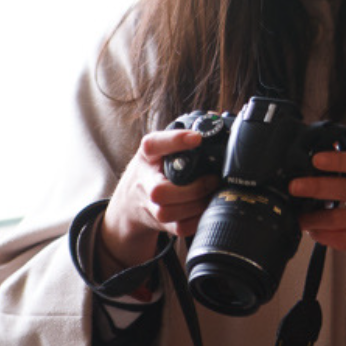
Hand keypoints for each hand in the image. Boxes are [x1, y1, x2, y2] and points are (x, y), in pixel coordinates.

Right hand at [98, 129, 219, 275]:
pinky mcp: (159, 224)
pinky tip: (204, 208)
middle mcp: (144, 181)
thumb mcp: (160, 149)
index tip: (197, 138)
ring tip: (211, 193)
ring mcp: (149, 206)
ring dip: (196, 205)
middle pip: (159, 191)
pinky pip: (179, 227)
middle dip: (191, 189)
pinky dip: (196, 220)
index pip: (153, 145)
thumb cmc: (153, 169)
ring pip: (168, 213)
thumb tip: (215, 117)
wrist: (130, 202)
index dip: (175, 141)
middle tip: (212, 179)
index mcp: (147, 156)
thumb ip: (182, 135)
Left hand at [290, 149, 345, 303]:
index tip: (316, 159)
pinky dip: (324, 236)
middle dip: (316, 187)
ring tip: (298, 216)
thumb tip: (319, 141)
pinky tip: (313, 231)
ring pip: (339, 219)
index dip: (337, 161)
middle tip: (294, 186)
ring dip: (313, 218)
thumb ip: (345, 157)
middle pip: (345, 190)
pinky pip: (343, 240)